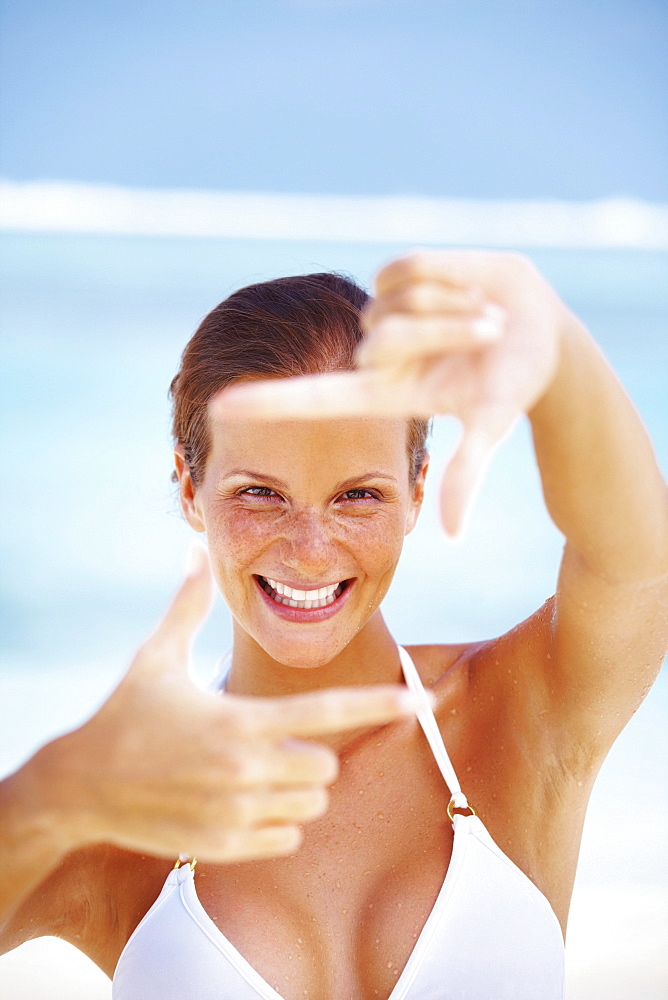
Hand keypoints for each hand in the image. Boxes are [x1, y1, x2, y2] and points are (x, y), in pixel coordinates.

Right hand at [32, 547, 419, 862]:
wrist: (78, 786)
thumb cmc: (122, 714)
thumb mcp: (154, 656)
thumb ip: (187, 604)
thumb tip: (194, 549)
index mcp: (239, 720)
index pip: (327, 711)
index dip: (380, 704)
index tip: (421, 699)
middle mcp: (245, 770)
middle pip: (326, 766)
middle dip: (310, 753)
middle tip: (269, 742)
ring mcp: (236, 813)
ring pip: (311, 805)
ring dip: (297, 788)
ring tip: (251, 771)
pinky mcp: (224, 847)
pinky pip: (287, 838)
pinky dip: (278, 822)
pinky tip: (239, 802)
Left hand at [216, 251, 564, 533]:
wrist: (537, 328)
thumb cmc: (513, 382)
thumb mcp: (491, 424)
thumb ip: (466, 474)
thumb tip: (451, 535)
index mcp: (382, 392)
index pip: (313, 399)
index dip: (269, 405)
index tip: (218, 409)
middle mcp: (374, 354)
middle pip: (380, 338)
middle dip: (441, 333)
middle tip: (483, 335)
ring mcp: (383, 311)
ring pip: (395, 302)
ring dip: (451, 308)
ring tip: (480, 317)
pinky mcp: (398, 272)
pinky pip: (406, 268)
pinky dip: (448, 274)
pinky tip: (467, 286)